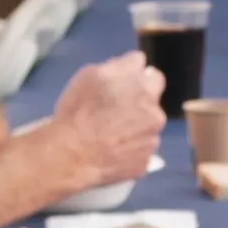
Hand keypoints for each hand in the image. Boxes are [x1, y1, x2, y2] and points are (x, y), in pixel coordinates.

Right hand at [42, 54, 167, 179]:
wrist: (71, 155)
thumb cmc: (78, 111)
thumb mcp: (91, 75)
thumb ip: (119, 65)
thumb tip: (135, 63)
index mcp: (144, 88)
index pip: (151, 74)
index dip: (135, 78)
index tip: (122, 86)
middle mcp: (155, 112)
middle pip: (152, 102)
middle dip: (138, 103)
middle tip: (114, 111)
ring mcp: (152, 140)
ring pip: (147, 128)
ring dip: (135, 127)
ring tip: (109, 135)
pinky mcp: (145, 163)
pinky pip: (140, 151)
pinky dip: (130, 150)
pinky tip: (111, 151)